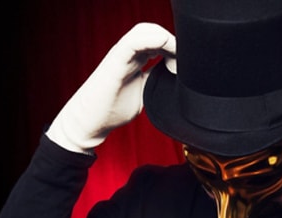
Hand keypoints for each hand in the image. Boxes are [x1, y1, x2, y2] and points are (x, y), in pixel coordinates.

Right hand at [46, 22, 175, 152]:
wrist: (91, 122)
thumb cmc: (114, 108)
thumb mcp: (146, 93)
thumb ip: (159, 82)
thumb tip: (183, 82)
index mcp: (137, 59)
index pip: (159, 38)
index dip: (176, 45)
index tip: (190, 61)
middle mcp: (129, 54)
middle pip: (153, 31)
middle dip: (172, 40)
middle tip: (186, 59)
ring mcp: (121, 56)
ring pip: (143, 31)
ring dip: (164, 38)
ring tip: (177, 56)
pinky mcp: (114, 63)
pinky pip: (130, 43)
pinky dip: (149, 39)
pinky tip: (163, 43)